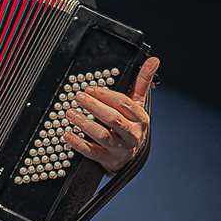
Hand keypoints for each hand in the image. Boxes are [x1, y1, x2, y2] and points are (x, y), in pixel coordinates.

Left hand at [65, 54, 156, 172]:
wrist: (130, 156)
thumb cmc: (131, 125)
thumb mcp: (138, 104)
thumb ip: (142, 82)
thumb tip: (153, 60)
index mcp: (140, 118)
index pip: (123, 104)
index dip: (106, 95)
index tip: (90, 89)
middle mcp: (132, 134)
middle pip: (113, 119)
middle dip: (94, 107)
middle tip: (79, 97)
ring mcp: (121, 149)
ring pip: (102, 136)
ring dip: (85, 124)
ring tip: (70, 113)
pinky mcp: (108, 160)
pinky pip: (92, 152)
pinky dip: (78, 144)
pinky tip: (67, 135)